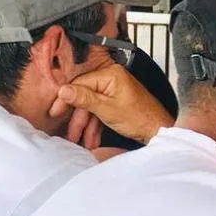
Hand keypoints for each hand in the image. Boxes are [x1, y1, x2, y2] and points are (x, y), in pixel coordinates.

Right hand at [51, 62, 173, 144]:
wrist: (159, 131)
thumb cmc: (140, 119)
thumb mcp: (107, 109)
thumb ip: (84, 99)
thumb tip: (63, 90)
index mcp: (111, 75)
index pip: (80, 84)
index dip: (66, 99)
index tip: (56, 111)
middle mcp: (113, 79)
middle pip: (85, 97)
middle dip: (78, 118)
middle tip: (69, 131)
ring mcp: (116, 91)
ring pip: (93, 107)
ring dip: (86, 125)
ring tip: (81, 140)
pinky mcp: (118, 102)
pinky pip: (102, 111)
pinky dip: (96, 125)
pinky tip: (92, 139)